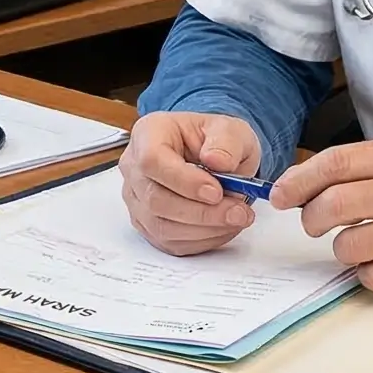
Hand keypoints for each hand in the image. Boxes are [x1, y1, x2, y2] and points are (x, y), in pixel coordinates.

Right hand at [119, 110, 262, 255]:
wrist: (215, 158)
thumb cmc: (214, 141)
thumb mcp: (231, 130)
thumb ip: (227, 142)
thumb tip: (218, 161)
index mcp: (148, 134)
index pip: (152, 160)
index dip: (184, 181)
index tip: (217, 191)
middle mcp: (134, 167)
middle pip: (156, 199)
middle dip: (203, 212)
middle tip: (238, 211)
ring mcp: (137, 198)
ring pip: (162, 226)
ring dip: (205, 229)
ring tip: (236, 218)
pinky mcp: (147, 224)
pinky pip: (171, 242)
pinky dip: (202, 240)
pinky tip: (223, 227)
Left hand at [269, 138, 372, 297]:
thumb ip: (366, 169)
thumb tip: (303, 184)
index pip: (337, 163)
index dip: (300, 180)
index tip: (280, 195)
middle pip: (335, 205)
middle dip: (312, 219)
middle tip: (314, 224)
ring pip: (349, 246)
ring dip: (344, 250)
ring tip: (362, 244)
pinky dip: (368, 273)